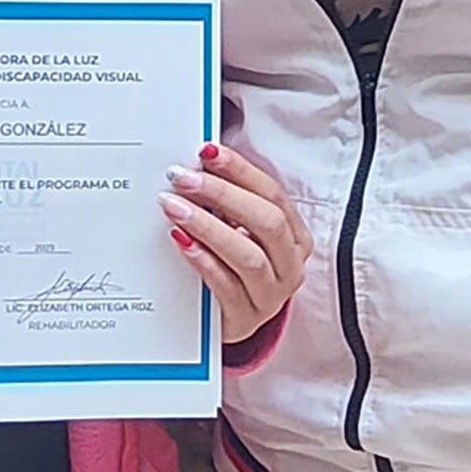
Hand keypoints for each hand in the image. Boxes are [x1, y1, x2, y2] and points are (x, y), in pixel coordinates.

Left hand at [159, 145, 311, 344]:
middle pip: (266, 222)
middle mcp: (290, 265)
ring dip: (208, 226)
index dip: (240, 170)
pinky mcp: (246, 319)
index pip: (273, 194)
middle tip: (183, 178)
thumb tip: (198, 163)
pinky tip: (181, 242)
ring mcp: (271, 296)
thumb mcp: (240, 230)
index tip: (207, 152)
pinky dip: (203, 260)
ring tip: (175, 207)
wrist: (228, 319)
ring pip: (248, 256)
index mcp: (295, 236)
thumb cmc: (233, 264)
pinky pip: (226, 287)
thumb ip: (228, 201)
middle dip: (222, 194)